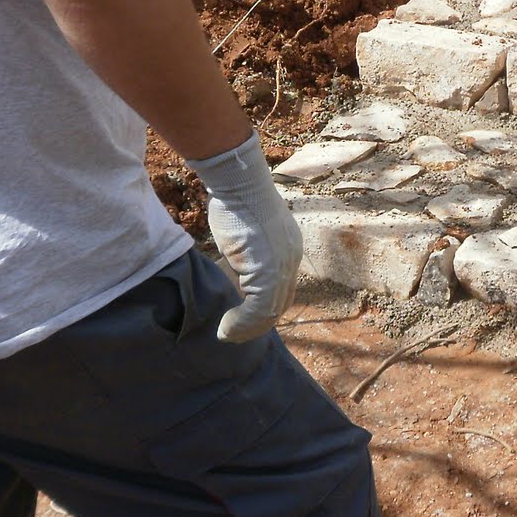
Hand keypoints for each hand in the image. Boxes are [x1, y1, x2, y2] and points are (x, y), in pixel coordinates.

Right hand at [186, 135, 302, 342]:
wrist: (238, 183)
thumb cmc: (236, 200)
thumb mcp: (244, 234)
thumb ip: (245, 255)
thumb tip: (233, 272)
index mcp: (289, 248)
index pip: (282, 289)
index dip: (264, 309)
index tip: (243, 319)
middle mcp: (291, 258)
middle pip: (279, 303)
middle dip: (257, 324)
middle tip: (234, 334)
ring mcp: (282, 266)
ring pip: (270, 311)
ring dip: (247, 329)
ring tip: (227, 334)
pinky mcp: (269, 271)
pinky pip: (259, 309)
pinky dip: (241, 323)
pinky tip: (225, 326)